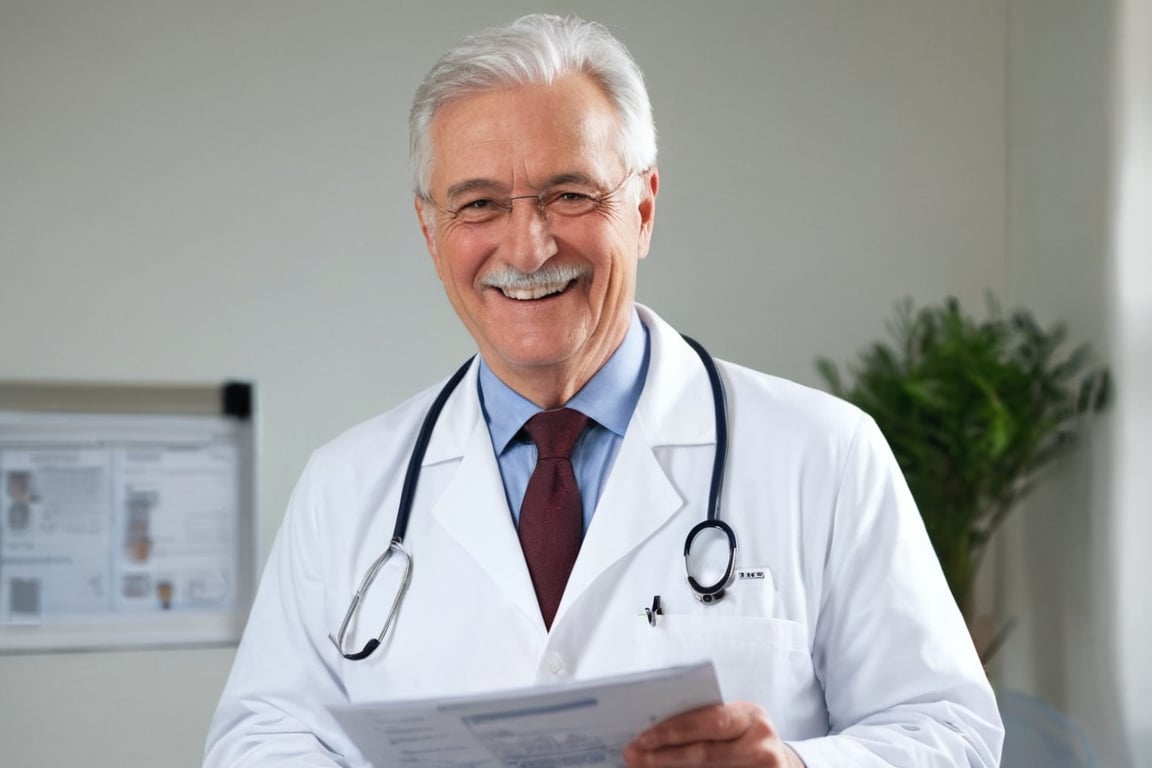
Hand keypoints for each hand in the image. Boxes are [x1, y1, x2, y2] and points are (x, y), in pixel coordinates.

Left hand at [622, 701, 805, 766]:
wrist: (779, 764)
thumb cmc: (745, 740)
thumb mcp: (733, 724)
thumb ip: (704, 724)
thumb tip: (652, 734)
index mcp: (751, 717)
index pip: (709, 721)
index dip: (673, 731)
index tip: (641, 738)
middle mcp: (762, 744)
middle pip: (705, 754)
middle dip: (664, 757)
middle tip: (633, 757)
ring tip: (643, 767)